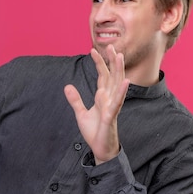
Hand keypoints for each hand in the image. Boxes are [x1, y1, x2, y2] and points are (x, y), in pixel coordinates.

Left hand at [64, 45, 129, 163]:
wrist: (100, 149)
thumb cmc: (94, 132)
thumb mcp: (81, 114)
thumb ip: (75, 100)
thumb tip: (67, 86)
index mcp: (102, 97)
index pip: (102, 76)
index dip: (98, 63)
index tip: (93, 49)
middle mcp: (109, 99)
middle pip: (111, 75)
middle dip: (111, 60)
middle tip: (110, 45)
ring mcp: (112, 106)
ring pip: (116, 84)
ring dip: (118, 70)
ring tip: (119, 56)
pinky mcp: (111, 116)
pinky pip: (117, 102)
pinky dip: (121, 92)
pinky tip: (125, 82)